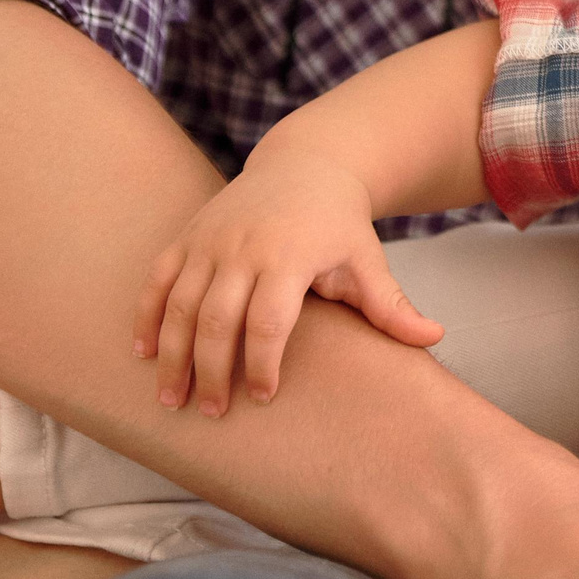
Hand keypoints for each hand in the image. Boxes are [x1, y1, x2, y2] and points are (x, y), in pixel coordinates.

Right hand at [135, 144, 441, 414]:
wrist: (303, 165)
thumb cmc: (339, 224)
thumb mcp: (367, 259)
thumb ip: (391, 304)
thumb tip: (435, 338)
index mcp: (290, 256)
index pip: (270, 320)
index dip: (264, 363)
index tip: (266, 397)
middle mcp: (242, 248)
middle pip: (219, 319)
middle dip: (213, 370)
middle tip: (214, 413)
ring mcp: (209, 241)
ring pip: (181, 304)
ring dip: (173, 354)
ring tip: (173, 399)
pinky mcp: (186, 237)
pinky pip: (158, 281)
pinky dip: (146, 316)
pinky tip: (143, 354)